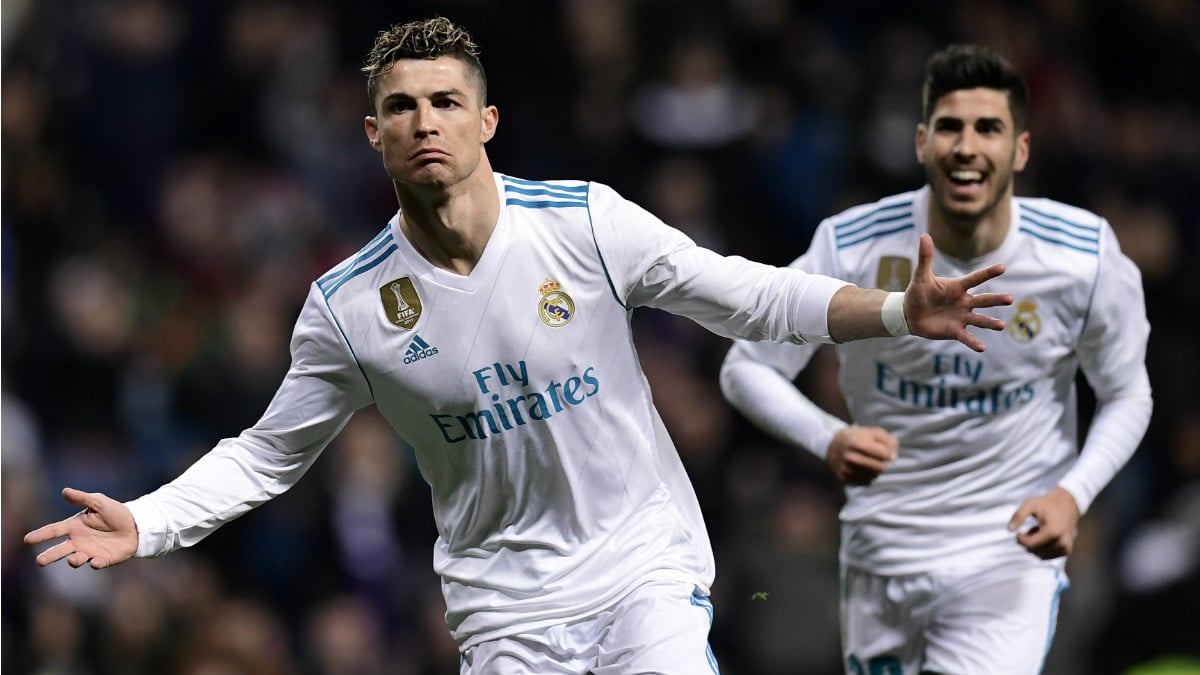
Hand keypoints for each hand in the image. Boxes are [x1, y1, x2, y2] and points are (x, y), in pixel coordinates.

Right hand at [24, 488, 137, 568]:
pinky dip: (94, 564)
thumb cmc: (115, 512)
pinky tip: (94, 562)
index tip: (27, 539)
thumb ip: (82, 498)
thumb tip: (64, 491)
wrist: (136, 525)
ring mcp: (90, 552)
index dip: (41, 535)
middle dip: (49, 556)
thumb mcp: (99, 502)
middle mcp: (79, 541)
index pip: (54, 530)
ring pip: (75, 559)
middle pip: (59, 550)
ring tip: (74, 558)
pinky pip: (96, 564)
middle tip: (39, 561)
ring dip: (73, 560)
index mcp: (75, 526)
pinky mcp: (103, 560)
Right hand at [827, 425, 898, 485]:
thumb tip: (893, 458)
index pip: (884, 454)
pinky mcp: (843, 478)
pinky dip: (868, 477)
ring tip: (871, 463)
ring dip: (876, 471)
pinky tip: (864, 469)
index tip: (888, 453)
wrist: (832, 444)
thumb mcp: (874, 432)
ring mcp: (845, 468)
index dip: (890, 454)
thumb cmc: (858, 437)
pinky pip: (865, 482)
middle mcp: (849, 457)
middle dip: (883, 463)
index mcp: (856, 442)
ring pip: (873, 476)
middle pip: (880, 468)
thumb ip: (889, 442)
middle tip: (879, 459)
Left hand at [905, 233, 1011, 351]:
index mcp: (957, 287)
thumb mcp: (921, 276)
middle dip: (995, 300)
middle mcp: (963, 302)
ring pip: (979, 319)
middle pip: (982, 300)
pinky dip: (973, 342)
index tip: (1002, 267)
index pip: (975, 279)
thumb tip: (925, 235)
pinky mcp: (954, 330)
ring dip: (990, 323)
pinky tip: (982, 348)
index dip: (987, 273)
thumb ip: (925, 258)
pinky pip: (966, 336)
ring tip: (1001, 326)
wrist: (909, 313)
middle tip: (1010, 299)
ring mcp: (961, 317)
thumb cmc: (918, 293)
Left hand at [1007, 487, 1079, 558]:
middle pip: (1034, 551)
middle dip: (1028, 541)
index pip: (1030, 545)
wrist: (1068, 504)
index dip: (1020, 539)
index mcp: (1054, 532)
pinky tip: (1045, 536)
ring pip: (1040, 555)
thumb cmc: (1047, 503)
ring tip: (1039, 531)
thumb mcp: (1030, 504)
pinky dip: (1041, 548)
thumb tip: (1009, 530)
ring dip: (1035, 545)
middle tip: (1031, 528)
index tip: (1018, 532)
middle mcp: (1062, 543)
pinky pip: (1046, 556)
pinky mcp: (1066, 551)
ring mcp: (1065, 548)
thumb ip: (1018, 515)